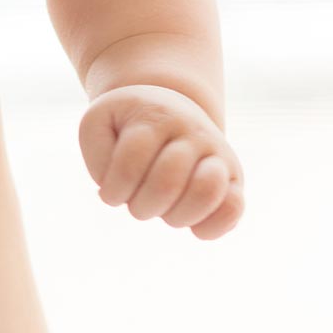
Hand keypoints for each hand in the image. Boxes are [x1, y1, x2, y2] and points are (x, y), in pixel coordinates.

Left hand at [79, 85, 244, 239]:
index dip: (114, 190)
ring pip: (206, 192)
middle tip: (139, 201)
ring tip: (167, 211)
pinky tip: (192, 223)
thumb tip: (114, 193)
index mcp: (155, 116)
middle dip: (142, 207)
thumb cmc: (128, 126)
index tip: (111, 192)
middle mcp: (192, 130)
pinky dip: (211, 226)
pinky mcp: (234, 178)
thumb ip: (97, 156)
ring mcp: (218, 153)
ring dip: (176, 217)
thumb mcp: (100, 125)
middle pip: (166, 182)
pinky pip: (234, 208)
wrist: (171, 107)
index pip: (130, 163)